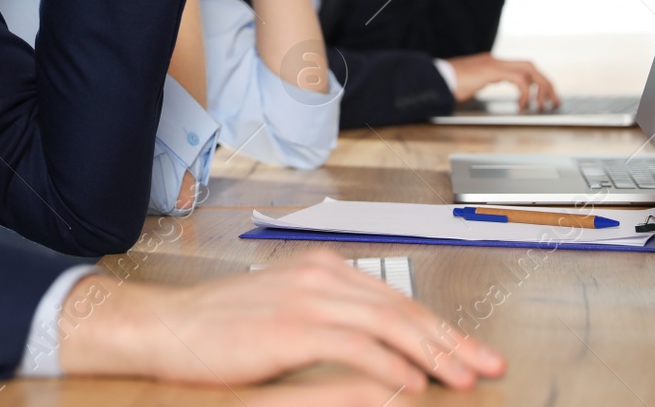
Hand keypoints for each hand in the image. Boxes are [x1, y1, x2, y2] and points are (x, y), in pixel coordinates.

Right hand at [57, 251, 504, 392]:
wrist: (167, 326)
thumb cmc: (219, 327)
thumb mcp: (285, 313)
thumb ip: (333, 320)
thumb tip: (382, 347)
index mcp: (322, 269)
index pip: (396, 297)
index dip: (440, 327)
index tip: (470, 350)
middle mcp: (320, 275)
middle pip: (402, 307)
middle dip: (451, 339)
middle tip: (486, 364)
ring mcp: (306, 298)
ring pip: (388, 322)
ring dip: (432, 353)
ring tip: (460, 378)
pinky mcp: (291, 326)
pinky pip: (356, 346)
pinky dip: (389, 366)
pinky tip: (409, 385)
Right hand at [451, 52, 557, 109]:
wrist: (435, 79)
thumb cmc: (447, 84)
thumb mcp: (469, 85)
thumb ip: (480, 86)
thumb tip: (483, 93)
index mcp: (491, 64)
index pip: (522, 68)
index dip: (537, 82)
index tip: (543, 97)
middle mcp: (495, 61)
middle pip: (531, 66)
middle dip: (546, 84)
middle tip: (553, 101)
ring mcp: (494, 64)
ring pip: (530, 69)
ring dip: (541, 88)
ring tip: (542, 105)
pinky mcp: (491, 71)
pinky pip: (519, 79)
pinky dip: (525, 92)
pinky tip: (521, 104)